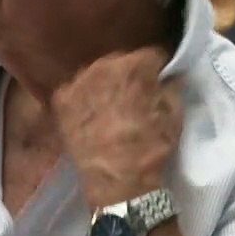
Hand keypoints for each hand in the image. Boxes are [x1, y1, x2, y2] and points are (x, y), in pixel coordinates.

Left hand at [50, 48, 182, 207]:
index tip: (158, 79)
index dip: (157, 68)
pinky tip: (90, 111)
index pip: (151, 55)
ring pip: (96, 72)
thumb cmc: (150, 147)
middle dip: (129, 73)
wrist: (116, 180)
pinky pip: (76, 88)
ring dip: (105, 83)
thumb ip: (172, 86)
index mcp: (134, 66)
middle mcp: (102, 66)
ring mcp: (78, 81)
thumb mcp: (174, 115)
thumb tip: (171, 74)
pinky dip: (84, 96)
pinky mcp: (61, 99)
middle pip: (120, 61)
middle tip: (134, 93)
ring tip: (111, 103)